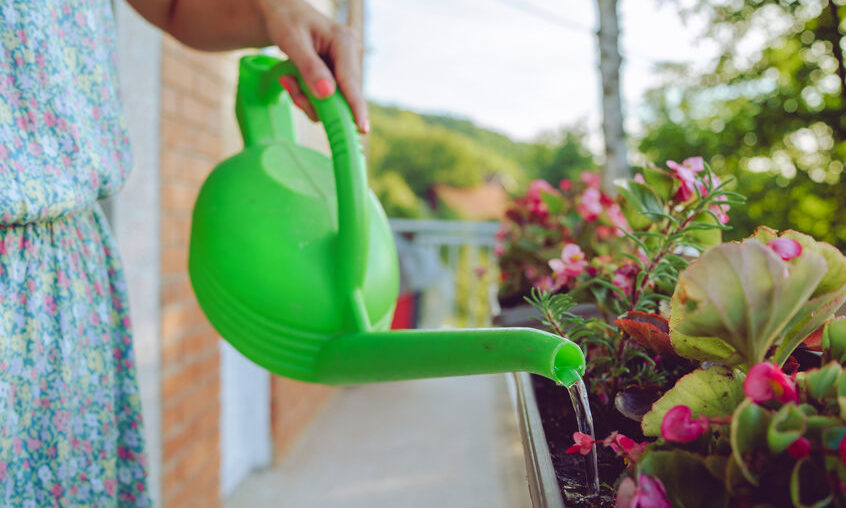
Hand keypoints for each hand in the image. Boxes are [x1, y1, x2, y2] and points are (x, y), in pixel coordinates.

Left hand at [257, 0, 367, 132]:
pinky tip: (294, 79)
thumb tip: (327, 94)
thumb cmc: (287, 21)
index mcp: (345, 42)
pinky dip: (307, 95)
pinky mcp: (339, 76)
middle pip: (341, 96)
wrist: (285, 15)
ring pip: (332, 101)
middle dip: (312, 99)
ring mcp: (346, 67)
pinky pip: (326, 98)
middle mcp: (352, 56)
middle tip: (288, 84)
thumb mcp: (292, 41)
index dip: (356, 107)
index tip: (362, 128)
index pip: (351, 82)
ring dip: (306, 97)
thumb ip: (309, 67)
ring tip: (288, 78)